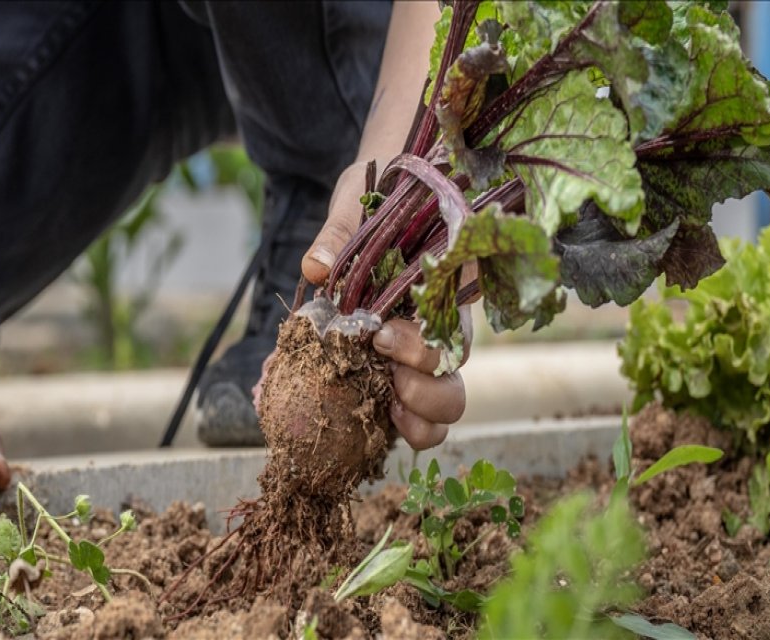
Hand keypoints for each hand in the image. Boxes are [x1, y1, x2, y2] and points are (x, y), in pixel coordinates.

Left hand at [297, 162, 470, 450]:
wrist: (378, 192)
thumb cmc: (378, 195)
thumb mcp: (357, 200)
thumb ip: (340, 232)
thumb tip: (315, 267)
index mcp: (443, 286)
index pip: (454, 330)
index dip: (425, 348)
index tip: (383, 337)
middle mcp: (439, 324)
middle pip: (453, 376)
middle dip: (427, 391)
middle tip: (389, 382)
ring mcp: (419, 352)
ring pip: (442, 403)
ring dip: (419, 418)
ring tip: (385, 412)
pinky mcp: (393, 369)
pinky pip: (406, 412)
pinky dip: (389, 427)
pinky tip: (355, 422)